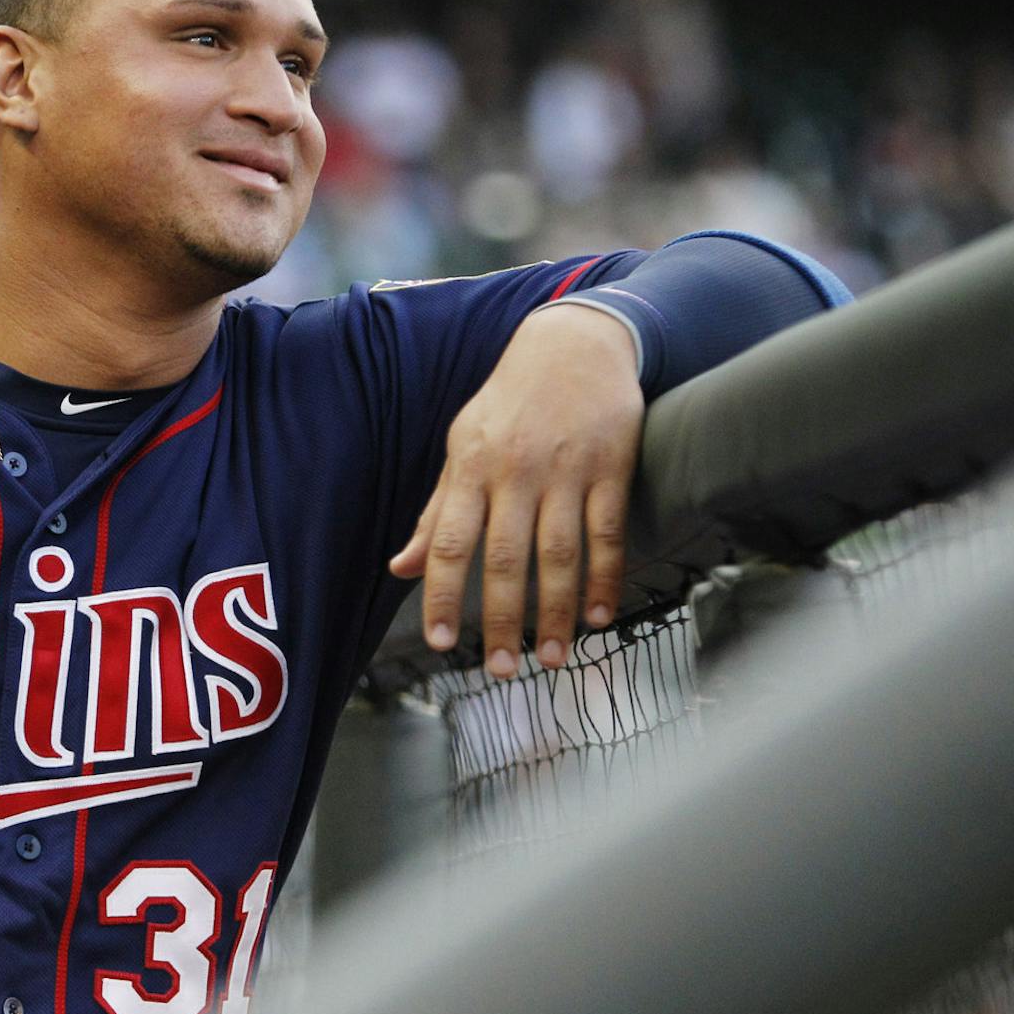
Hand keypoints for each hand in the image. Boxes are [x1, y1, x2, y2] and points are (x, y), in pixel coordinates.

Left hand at [389, 305, 642, 677]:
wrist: (575, 342)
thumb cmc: (509, 403)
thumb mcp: (463, 446)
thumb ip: (438, 513)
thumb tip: (401, 569)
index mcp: (471, 467)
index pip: (451, 542)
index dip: (443, 595)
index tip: (440, 644)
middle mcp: (516, 471)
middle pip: (506, 558)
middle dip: (501, 619)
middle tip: (501, 671)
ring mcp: (567, 470)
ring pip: (560, 554)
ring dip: (555, 612)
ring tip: (552, 659)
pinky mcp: (613, 468)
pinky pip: (607, 533)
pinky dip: (605, 579)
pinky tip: (598, 617)